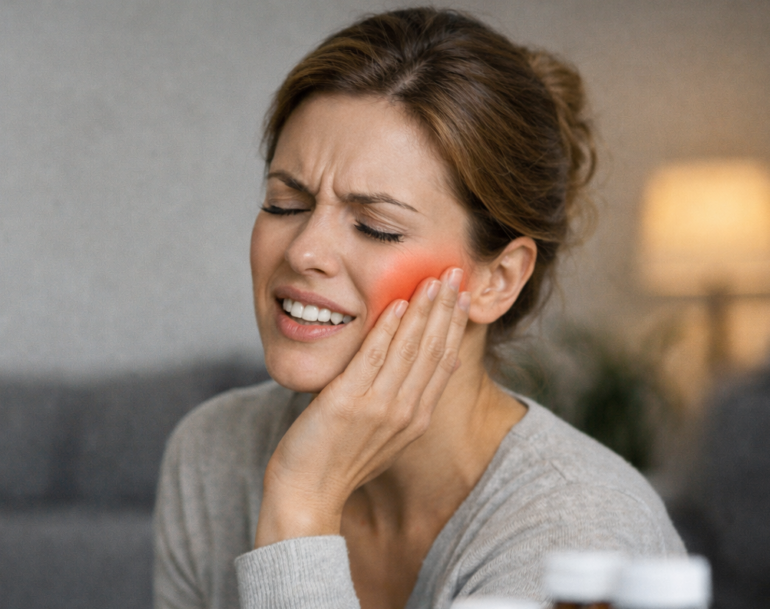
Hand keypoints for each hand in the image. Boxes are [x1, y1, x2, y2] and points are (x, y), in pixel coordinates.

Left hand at [255, 267, 470, 546]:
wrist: (307, 496)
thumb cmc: (337, 461)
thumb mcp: (385, 433)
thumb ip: (407, 400)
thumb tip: (435, 363)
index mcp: (416, 419)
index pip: (444, 362)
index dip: (455, 326)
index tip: (462, 296)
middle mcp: (405, 412)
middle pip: (435, 350)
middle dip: (447, 309)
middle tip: (457, 274)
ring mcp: (378, 408)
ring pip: (411, 349)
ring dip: (424, 311)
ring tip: (434, 279)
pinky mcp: (348, 403)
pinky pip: (373, 358)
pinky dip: (387, 330)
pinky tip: (397, 305)